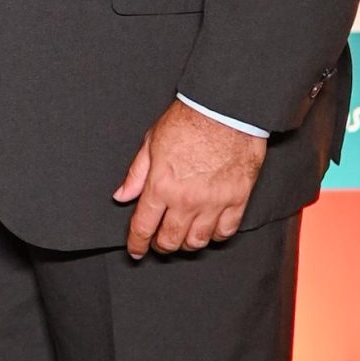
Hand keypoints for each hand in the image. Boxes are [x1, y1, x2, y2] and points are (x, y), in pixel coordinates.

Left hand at [113, 100, 266, 259]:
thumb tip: (121, 196)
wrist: (226, 110)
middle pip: (170, 240)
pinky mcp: (238, 200)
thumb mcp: (151, 143)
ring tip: (182, 236)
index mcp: (161, 186)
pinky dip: (215, 235)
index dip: (136, 244)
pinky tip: (209, 229)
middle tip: (158, 242)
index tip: (135, 250)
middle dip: (160, 246)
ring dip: (187, 243)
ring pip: (197, 241)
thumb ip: (136, 174)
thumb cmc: (188, 121)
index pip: (143, 227)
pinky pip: (225, 231)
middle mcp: (186, 200)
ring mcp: (214, 203)